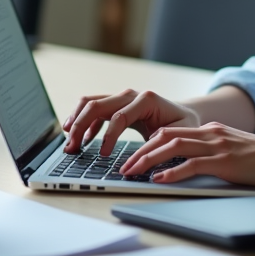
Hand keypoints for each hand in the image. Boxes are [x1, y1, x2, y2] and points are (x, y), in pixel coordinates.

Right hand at [62, 89, 198, 156]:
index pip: (119, 116)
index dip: (108, 137)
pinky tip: (83, 139)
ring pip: (90, 103)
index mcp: (146, 100)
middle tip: (72, 148)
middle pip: (96, 105)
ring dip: (76, 121)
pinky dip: (84, 122)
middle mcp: (131, 94)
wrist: (185, 115)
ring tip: (69, 141)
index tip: (104, 156)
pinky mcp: (117, 104)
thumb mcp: (179, 136)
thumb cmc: (184, 126)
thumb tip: (140, 160)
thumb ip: (159, 145)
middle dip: (80, 126)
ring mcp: (122, 97)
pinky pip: (94, 109)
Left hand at [119, 122, 254, 185]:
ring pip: (172, 148)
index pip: (170, 132)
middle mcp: (210, 134)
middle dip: (140, 151)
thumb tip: (188, 166)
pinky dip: (171, 173)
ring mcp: (216, 146)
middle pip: (164, 137)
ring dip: (148, 161)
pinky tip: (159, 180)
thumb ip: (211, 153)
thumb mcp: (232, 149)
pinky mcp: (224, 162)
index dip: (148, 144)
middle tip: (124, 166)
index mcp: (210, 131)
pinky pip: (191, 165)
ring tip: (133, 172)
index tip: (133, 156)